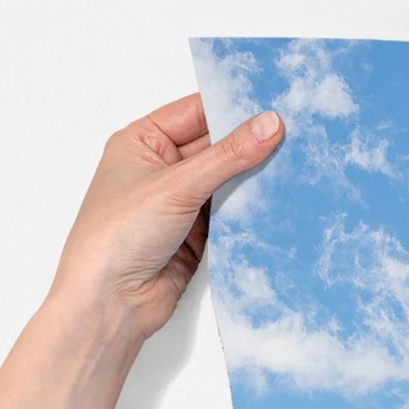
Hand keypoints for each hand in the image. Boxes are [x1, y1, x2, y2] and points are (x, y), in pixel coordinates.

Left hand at [50, 94, 283, 342]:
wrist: (111, 302)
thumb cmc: (118, 235)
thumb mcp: (177, 185)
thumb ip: (228, 156)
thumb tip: (269, 124)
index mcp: (143, 142)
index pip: (197, 113)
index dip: (234, 108)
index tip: (275, 106)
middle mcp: (161, 170)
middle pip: (217, 148)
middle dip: (251, 147)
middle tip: (295, 138)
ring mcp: (181, 204)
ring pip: (228, 184)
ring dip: (255, 182)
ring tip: (297, 168)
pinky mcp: (198, 236)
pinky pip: (233, 217)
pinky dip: (253, 213)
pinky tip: (279, 205)